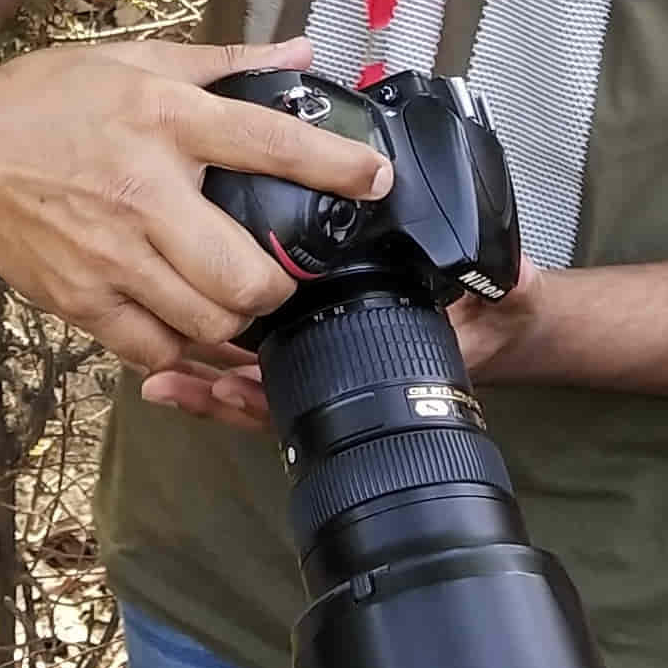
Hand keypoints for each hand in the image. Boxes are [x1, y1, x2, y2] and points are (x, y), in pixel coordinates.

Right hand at [0, 38, 389, 376]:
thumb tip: (299, 56)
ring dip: (235, 317)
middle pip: (246, 272)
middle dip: (278, 284)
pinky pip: (156, 346)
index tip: (375, 180)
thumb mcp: (135, 61)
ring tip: (233, 298)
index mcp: (164, 120)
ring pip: (209, 319)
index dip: (335, 166)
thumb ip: (225, 63)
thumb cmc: (45, 102)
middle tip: (277, 273)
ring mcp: (111, 255)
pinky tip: (184, 320)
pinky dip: (182, 344)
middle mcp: (144, 191)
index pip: (270, 144)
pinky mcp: (83, 299)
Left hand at [148, 258, 544, 428]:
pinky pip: (265, 357)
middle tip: (167, 379)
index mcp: (383, 367)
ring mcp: (330, 358)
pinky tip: (178, 345)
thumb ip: (506, 284)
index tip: (229, 384)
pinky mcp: (318, 334)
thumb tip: (512, 273)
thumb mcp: (506, 296)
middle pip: (269, 394)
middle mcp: (349, 371)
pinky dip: (220, 357)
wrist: (506, 321)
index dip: (270, 395)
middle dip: (216, 389)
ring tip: (155, 372)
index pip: (319, 392)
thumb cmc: (497, 311)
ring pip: (258, 381)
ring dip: (206, 377)